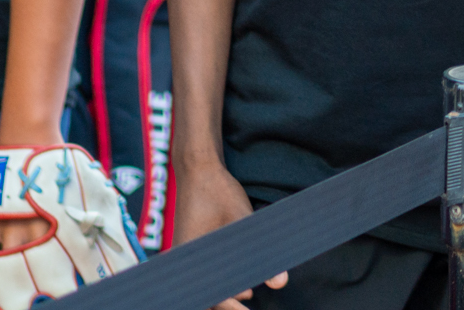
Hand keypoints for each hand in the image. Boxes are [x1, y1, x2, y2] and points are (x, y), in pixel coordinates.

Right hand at [173, 159, 284, 305]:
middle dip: (227, 301)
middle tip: (250, 297)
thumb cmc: (217, 191)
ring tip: (248, 292)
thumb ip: (262, 252)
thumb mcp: (244, 221)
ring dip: (224, 290)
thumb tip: (281, 283)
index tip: (248, 306)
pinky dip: (220, 277)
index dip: (230, 306)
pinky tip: (239, 279)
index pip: (210, 296)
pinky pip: (203, 271)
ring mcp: (185, 255)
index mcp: (191, 258)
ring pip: (204, 283)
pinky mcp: (190, 247)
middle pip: (205, 294)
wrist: (198, 167)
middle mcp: (183, 261)